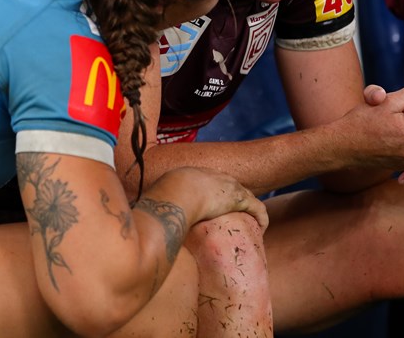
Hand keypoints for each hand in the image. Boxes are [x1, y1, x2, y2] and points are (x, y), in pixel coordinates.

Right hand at [151, 167, 268, 229]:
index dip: (214, 196)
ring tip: (249, 225)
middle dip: (233, 200)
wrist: (176, 194)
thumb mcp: (154, 199)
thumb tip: (141, 218)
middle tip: (233, 218)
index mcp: (194, 174)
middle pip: (230, 187)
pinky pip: (257, 208)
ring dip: (249, 210)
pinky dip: (261, 218)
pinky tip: (262, 229)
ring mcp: (228, 186)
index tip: (213, 209)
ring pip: (246, 196)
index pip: (210, 183)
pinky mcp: (239, 198)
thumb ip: (152, 206)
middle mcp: (214, 176)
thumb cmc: (162, 199)